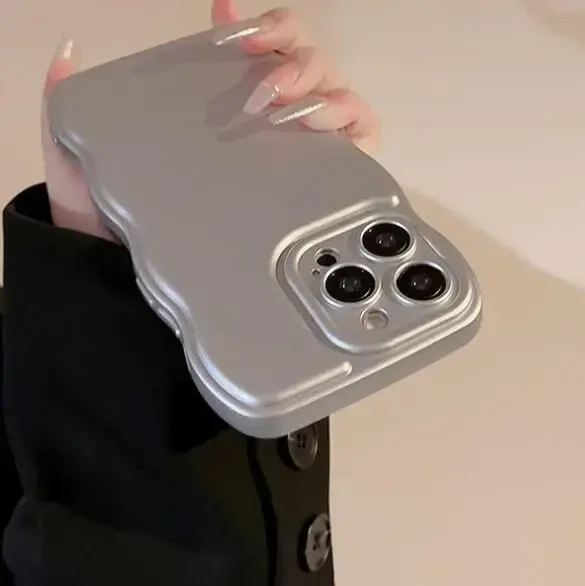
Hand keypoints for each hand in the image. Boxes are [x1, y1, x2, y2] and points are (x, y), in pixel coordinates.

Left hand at [43, 0, 380, 239]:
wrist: (136, 283)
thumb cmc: (118, 227)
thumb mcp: (85, 162)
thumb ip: (71, 109)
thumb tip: (65, 54)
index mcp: (222, 113)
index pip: (255, 54)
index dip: (257, 30)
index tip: (232, 25)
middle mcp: (268, 128)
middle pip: (305, 67)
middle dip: (291, 61)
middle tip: (261, 90)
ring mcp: (300, 154)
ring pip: (335, 94)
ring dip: (318, 87)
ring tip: (287, 109)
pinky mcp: (327, 182)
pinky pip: (360, 138)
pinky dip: (352, 120)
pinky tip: (321, 122)